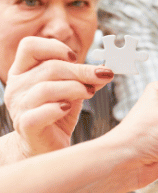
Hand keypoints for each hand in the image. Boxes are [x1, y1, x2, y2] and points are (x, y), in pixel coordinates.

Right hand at [4, 37, 112, 157]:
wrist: (47, 146)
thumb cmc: (58, 114)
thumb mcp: (72, 90)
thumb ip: (85, 78)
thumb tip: (106, 69)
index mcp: (22, 71)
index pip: (29, 46)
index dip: (55, 48)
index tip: (76, 58)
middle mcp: (16, 86)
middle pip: (49, 68)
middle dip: (81, 71)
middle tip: (102, 76)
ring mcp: (18, 106)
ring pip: (46, 88)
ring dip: (75, 88)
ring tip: (89, 93)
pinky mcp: (26, 125)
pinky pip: (41, 112)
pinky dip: (59, 108)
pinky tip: (68, 108)